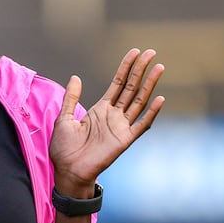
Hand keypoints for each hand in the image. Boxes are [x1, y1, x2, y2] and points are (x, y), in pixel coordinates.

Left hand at [49, 48, 164, 195]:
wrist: (67, 170)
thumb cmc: (64, 148)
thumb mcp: (64, 118)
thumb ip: (71, 98)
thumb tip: (75, 77)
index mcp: (100, 109)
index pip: (117, 83)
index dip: (126, 68)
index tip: (135, 52)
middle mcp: (114, 116)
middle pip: (131, 88)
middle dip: (141, 70)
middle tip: (152, 53)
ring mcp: (121, 127)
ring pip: (139, 101)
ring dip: (149, 85)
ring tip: (159, 68)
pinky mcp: (124, 140)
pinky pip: (141, 125)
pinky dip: (151, 113)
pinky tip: (159, 99)